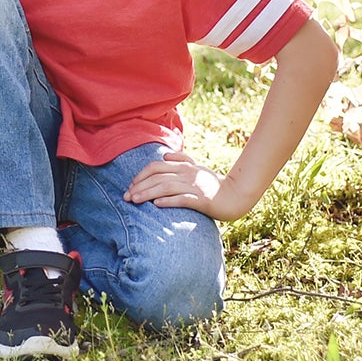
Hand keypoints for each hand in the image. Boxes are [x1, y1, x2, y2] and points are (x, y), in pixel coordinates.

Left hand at [124, 154, 259, 220]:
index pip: (156, 166)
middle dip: (139, 186)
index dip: (141, 175)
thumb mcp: (197, 168)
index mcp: (184, 166)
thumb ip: (181, 160)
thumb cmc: (212, 184)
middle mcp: (187, 174)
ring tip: (135, 200)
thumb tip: (164, 155)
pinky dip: (168, 201)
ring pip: (166, 187)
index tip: (131, 186)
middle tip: (126, 197)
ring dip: (148, 193)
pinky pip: (182, 199)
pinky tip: (157, 205)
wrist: (235, 196)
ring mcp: (194, 186)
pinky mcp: (202, 200)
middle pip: (157, 177)